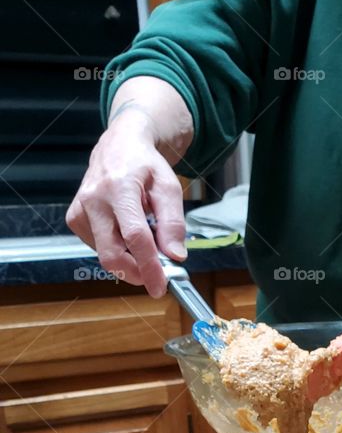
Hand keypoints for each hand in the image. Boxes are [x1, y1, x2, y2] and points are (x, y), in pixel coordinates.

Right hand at [66, 110, 186, 298]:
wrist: (119, 146)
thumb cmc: (146, 166)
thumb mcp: (169, 188)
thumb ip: (173, 223)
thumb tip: (175, 257)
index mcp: (119, 187)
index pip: (134, 237)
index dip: (148, 266)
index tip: (160, 287)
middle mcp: (94, 199)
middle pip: (112, 254)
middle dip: (136, 273)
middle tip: (156, 276)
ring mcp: (80, 210)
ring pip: (106, 255)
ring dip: (129, 258)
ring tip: (142, 236)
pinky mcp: (75, 219)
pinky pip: (99, 248)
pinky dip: (117, 249)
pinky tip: (124, 231)